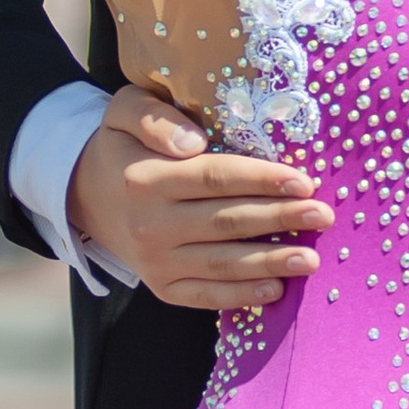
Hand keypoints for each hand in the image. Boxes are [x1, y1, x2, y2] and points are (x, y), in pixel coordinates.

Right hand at [68, 82, 331, 310]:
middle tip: (323, 215)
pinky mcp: (161, 285)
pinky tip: (276, 290)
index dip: (262, 180)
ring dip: (271, 263)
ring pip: (222, 263)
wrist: (84, 194)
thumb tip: (193, 141)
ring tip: (312, 258)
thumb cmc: (120, 145)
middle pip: (227, 222)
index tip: (303, 180)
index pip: (215, 179)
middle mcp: (149, 225)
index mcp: (146, 179)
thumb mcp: (123, 111)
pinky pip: (205, 296)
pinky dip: (241, 296)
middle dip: (280, 219)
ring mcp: (155, 261)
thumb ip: (153, 116)